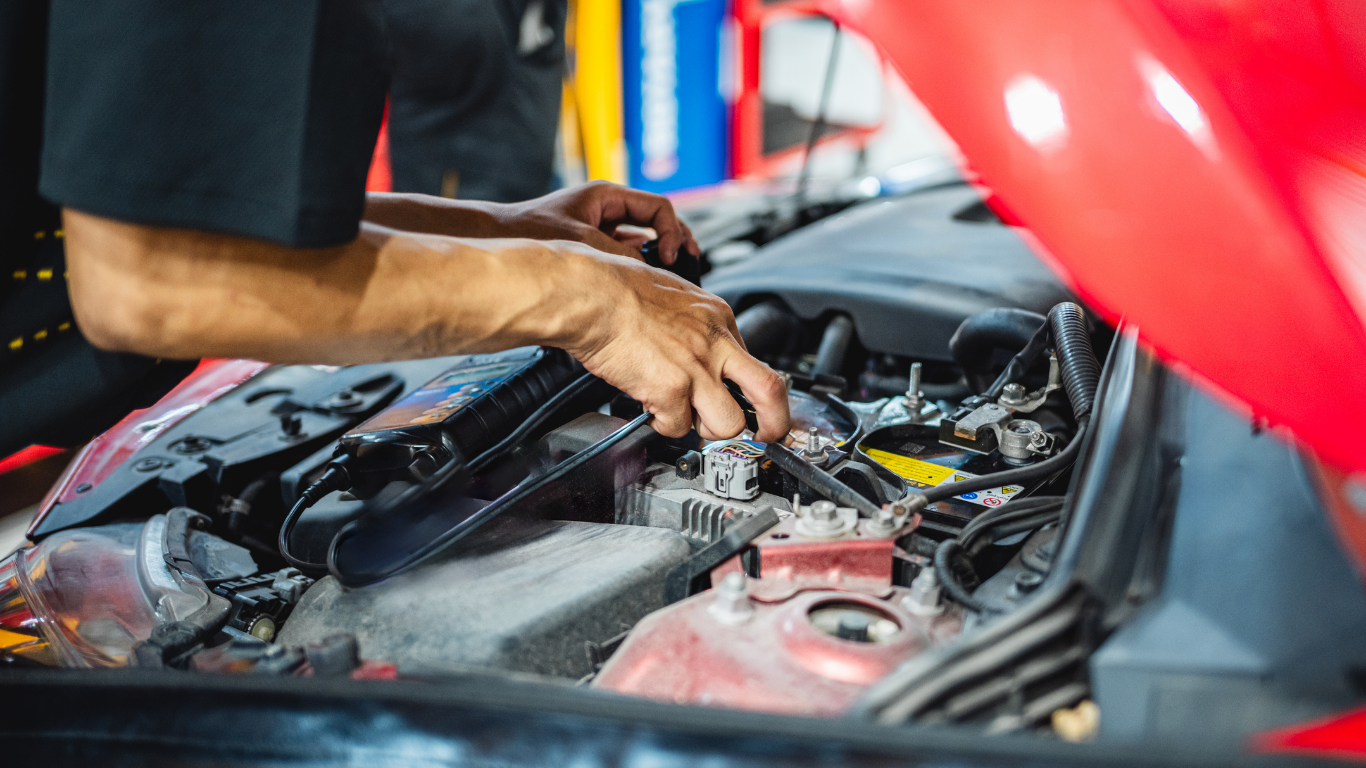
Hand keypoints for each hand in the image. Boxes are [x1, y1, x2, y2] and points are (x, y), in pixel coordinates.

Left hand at [495, 181, 699, 263]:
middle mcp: (608, 208)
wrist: (499, 238)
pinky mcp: (594, 245)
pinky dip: (638, 264)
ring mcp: (602, 227)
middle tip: (688, 260)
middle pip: (657, 220)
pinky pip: (626, 253)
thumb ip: (618, 255)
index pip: (658, 207)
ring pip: (644, 237)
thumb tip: (649, 271)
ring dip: (658, 254)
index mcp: (607, 195)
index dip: (672, 231)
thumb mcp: (582, 242)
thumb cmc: (530, 230)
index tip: (671, 255)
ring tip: (671, 272)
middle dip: (676, 240)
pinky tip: (643, 280)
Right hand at [558, 245, 789, 441]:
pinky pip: (678, 427)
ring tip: (685, 416)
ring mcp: (696, 368)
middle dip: (774, 422)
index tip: (747, 402)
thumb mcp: (675, 295)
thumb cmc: (617, 289)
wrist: (591, 294)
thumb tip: (696, 349)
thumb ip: (694, 326)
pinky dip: (664, 425)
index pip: (753, 362)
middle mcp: (714, 343)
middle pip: (769, 391)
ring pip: (729, 423)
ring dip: (707, 429)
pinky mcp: (671, 389)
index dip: (747, 389)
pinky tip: (651, 407)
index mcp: (718, 318)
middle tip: (768, 435)